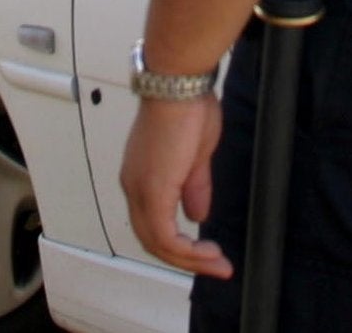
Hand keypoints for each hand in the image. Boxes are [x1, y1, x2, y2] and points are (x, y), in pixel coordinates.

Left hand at [119, 94, 231, 278]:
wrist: (179, 85)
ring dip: (189, 259)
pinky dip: (186, 250)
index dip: (179, 244)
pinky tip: (207, 253)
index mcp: (142, 177)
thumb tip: (197, 215)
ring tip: (217, 263)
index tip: (208, 252)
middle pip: (152, 239)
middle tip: (216, 266)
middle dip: (186, 259)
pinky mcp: (152, 190)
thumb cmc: (186, 106)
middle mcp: (134, 186)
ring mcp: (140, 189)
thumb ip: (194, 187)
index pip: (153, 223)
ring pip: (157, 242)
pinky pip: (164, 235)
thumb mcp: (196, 156)